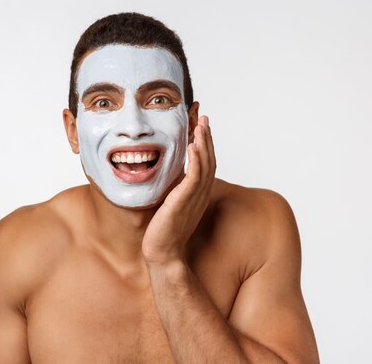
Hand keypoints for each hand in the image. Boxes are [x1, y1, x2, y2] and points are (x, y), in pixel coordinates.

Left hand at [142, 116, 216, 265]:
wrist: (162, 253)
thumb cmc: (163, 231)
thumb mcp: (170, 204)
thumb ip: (174, 189)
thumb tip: (168, 175)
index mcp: (197, 194)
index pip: (205, 163)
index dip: (205, 144)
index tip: (200, 126)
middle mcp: (199, 194)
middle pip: (209, 160)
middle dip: (207, 138)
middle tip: (203, 118)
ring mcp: (193, 199)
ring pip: (204, 165)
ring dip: (203, 144)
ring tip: (200, 126)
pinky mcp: (184, 203)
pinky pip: (194, 178)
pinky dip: (196, 161)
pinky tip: (192, 146)